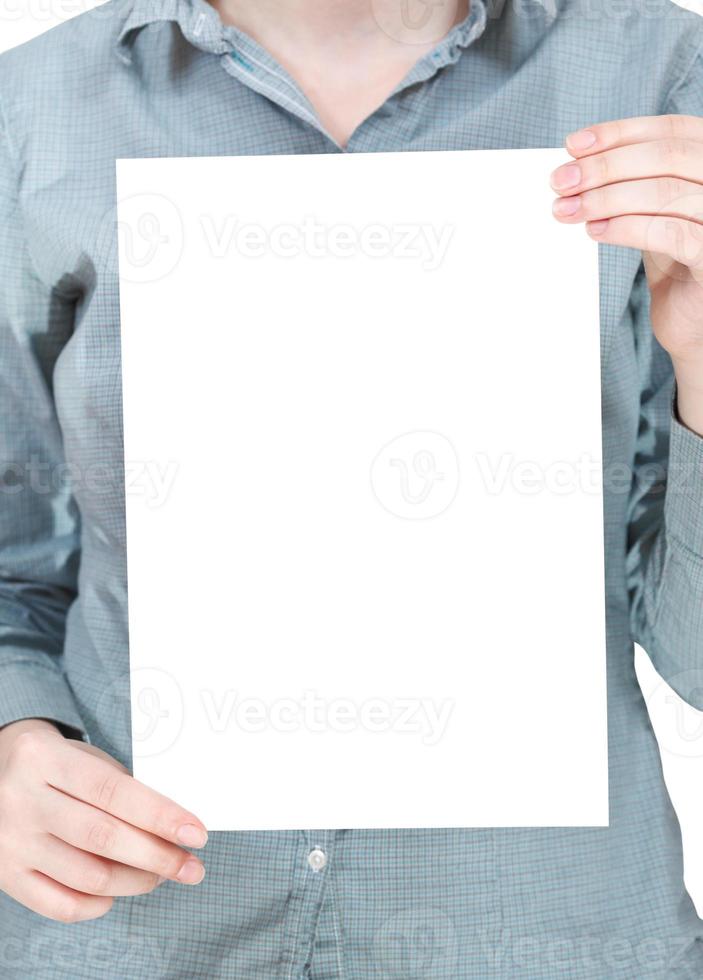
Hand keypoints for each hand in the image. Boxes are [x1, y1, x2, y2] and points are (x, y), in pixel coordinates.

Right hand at [0, 718, 207, 921]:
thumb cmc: (60, 766)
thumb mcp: (86, 759)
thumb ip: (123, 789)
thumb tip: (174, 830)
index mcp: (45, 759)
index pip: (113, 791)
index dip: (160, 815)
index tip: (196, 834)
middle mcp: (22, 800)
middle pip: (102, 836)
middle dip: (157, 856)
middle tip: (192, 867)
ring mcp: (11, 842)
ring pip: (87, 876)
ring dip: (136, 881)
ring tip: (161, 875)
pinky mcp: (6, 876)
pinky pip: (60, 905)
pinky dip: (98, 904)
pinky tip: (118, 891)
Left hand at [550, 114, 702, 434]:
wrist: (693, 323)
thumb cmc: (675, 262)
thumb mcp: (654, 210)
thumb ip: (630, 184)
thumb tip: (574, 165)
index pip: (670, 130)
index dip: (619, 133)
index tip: (574, 144)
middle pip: (666, 156)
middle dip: (605, 166)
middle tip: (561, 181)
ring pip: (665, 192)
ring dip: (606, 198)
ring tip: (568, 209)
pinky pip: (670, 234)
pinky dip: (626, 228)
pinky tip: (594, 232)